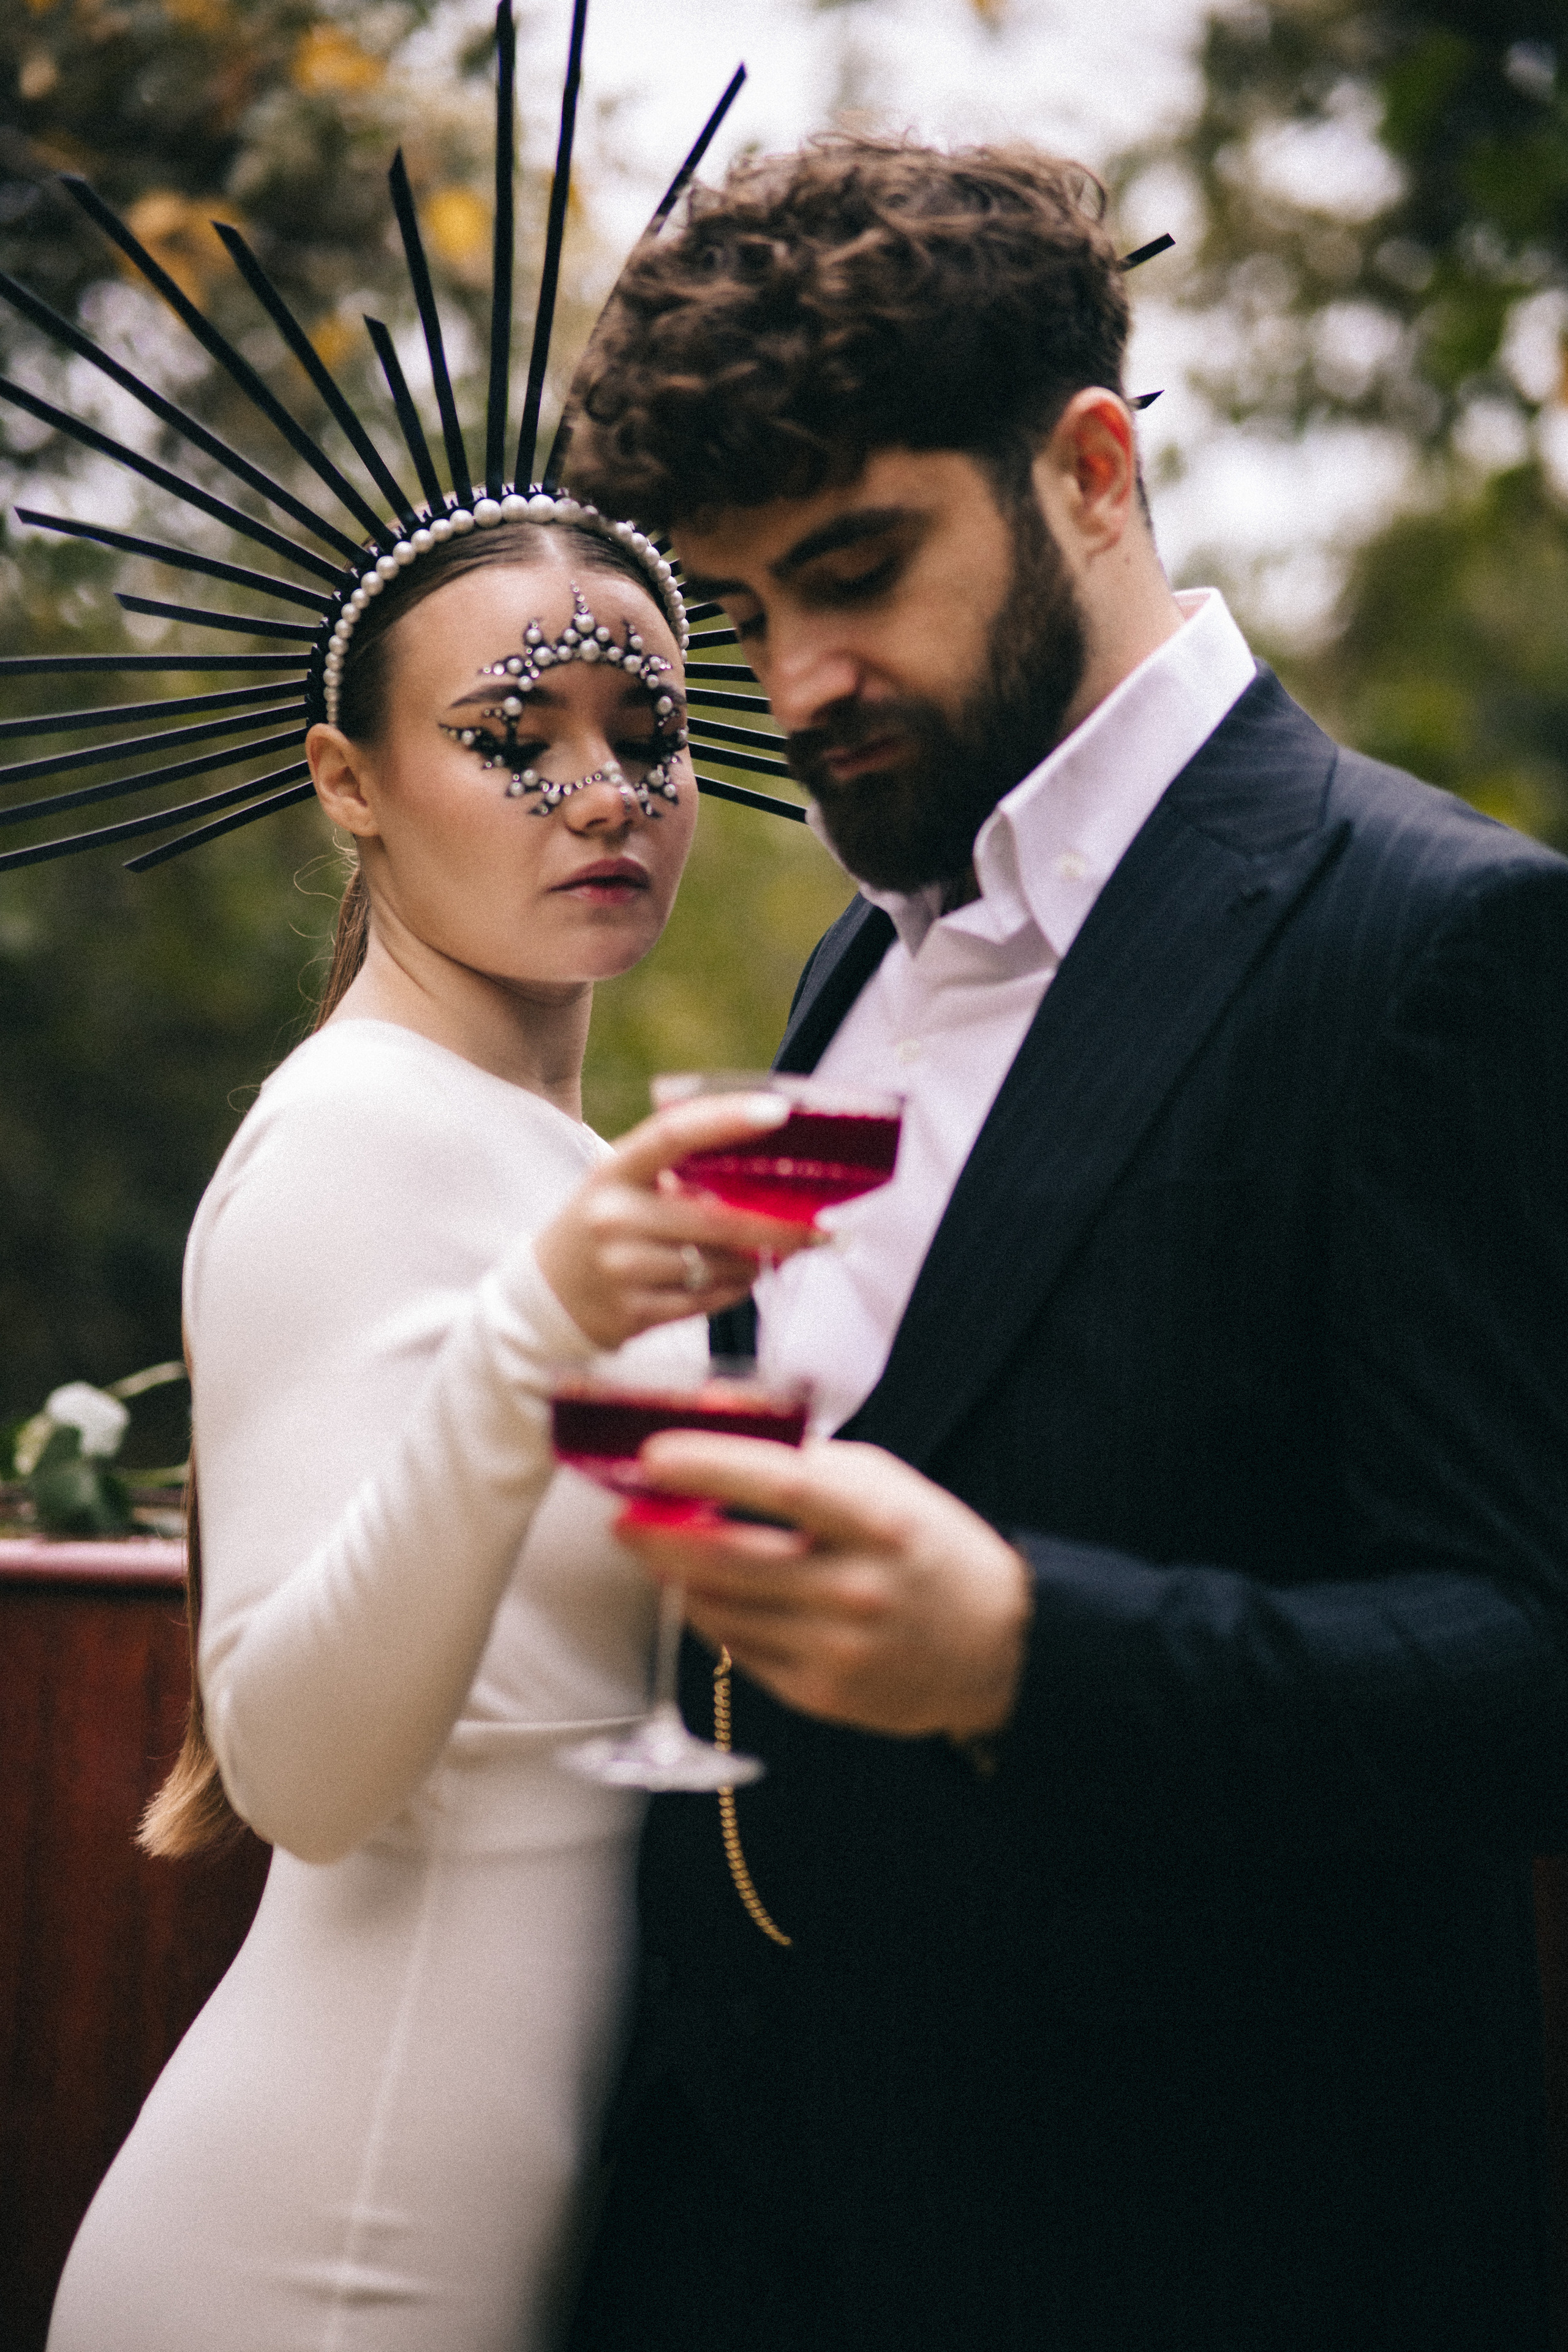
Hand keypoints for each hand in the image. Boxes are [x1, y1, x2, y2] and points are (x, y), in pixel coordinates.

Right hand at [535, 1094, 813, 1347]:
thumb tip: (771, 1170)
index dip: (727, 1119)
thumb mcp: (624, 1185)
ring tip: (760, 1254)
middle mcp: (614, 1216)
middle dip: (779, 1226)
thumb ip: (681, 1172)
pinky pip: (708, 1301)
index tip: (780, 1112)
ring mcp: (622, 1268)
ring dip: (754, 1261)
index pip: (673, 1133)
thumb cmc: (605, 1225)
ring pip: (719, 1264)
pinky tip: (737, 1278)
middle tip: (822, 1227)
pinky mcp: (633, 1312)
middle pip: (716, 1217)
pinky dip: (734, 1289)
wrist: (546, 1296)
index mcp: (615, 1170)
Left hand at [616, 1434, 1031, 1739]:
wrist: (998, 1645)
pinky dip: (711, 1618)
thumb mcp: (888, 1485)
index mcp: (879, 1523)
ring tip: (657, 1551)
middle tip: (623, 1517)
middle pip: (731, 1561)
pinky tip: (703, 1594)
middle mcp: (856, 1589)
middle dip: (661, 1537)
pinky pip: (739, 1652)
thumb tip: (723, 1440)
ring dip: (679, 1579)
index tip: (653, 1455)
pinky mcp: (821, 1695)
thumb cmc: (931, 1549)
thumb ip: (812, 1465)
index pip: (783, 1486)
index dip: (711, 1468)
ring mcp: (836, 1649)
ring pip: (722, 1611)